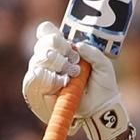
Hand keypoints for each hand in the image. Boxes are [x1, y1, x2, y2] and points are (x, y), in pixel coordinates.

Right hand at [21, 22, 129, 139]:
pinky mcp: (43, 88)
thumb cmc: (103, 85)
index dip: (48, 32)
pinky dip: (48, 77)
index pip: (48, 33)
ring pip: (38, 59)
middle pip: (42, 45)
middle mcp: (54, 59)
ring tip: (73, 72)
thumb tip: (77, 45)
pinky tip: (61, 81)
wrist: (100, 107)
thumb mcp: (104, 65)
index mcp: (67, 50)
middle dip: (56, 47)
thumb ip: (93, 52)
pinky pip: (36, 78)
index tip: (58, 36)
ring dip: (56, 62)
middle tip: (72, 56)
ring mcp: (47, 73)